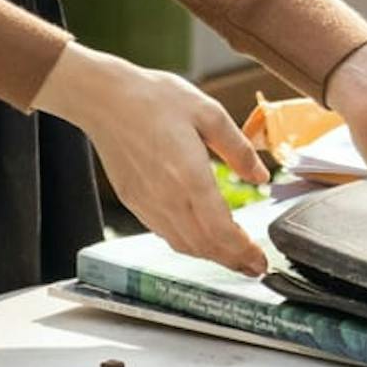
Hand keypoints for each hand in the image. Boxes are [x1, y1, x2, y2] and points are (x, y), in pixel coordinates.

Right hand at [36, 43, 269, 273]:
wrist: (105, 99)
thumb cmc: (156, 99)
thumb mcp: (209, 112)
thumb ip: (237, 148)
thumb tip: (261, 176)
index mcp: (189, 177)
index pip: (220, 231)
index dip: (242, 252)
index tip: (260, 260)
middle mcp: (167, 198)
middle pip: (204, 245)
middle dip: (233, 261)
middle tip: (255, 267)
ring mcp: (147, 203)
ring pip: (183, 244)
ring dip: (211, 256)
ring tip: (234, 258)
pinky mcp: (133, 201)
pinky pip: (165, 233)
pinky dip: (188, 243)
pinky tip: (201, 237)